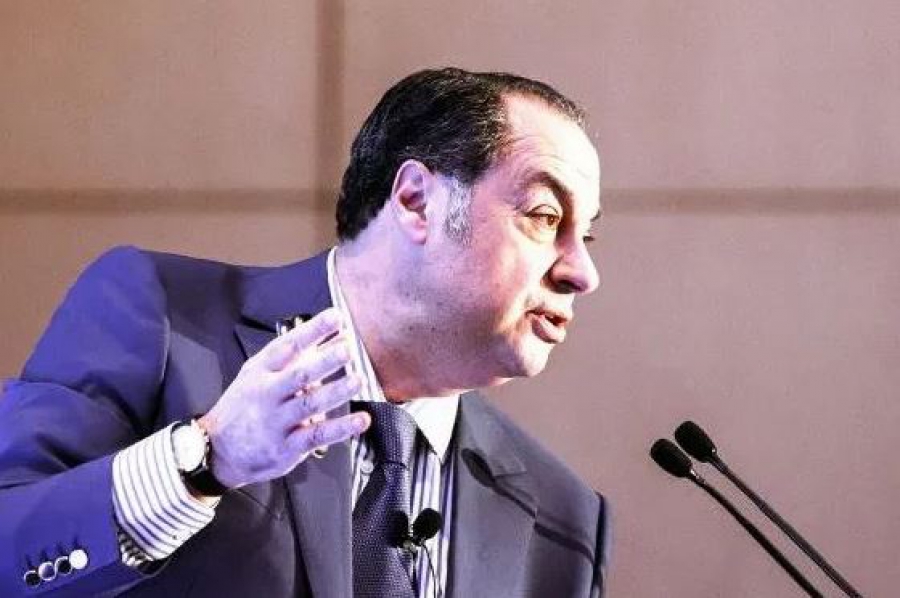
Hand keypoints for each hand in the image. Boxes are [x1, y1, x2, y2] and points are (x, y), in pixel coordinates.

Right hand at [197, 308, 369, 489]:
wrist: (217, 451)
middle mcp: (268, 394)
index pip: (288, 345)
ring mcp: (277, 421)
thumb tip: (333, 339)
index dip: (313, 330)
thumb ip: (294, 358)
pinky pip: (317, 435)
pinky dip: (342, 428)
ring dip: (336, 391)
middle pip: (299, 374)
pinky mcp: (287, 446)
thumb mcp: (258, 375)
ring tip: (358, 380)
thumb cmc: (243, 407)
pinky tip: (360, 420)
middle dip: (324, 360)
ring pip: (310, 403)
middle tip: (347, 348)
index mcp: (261, 371)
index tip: (336, 318)